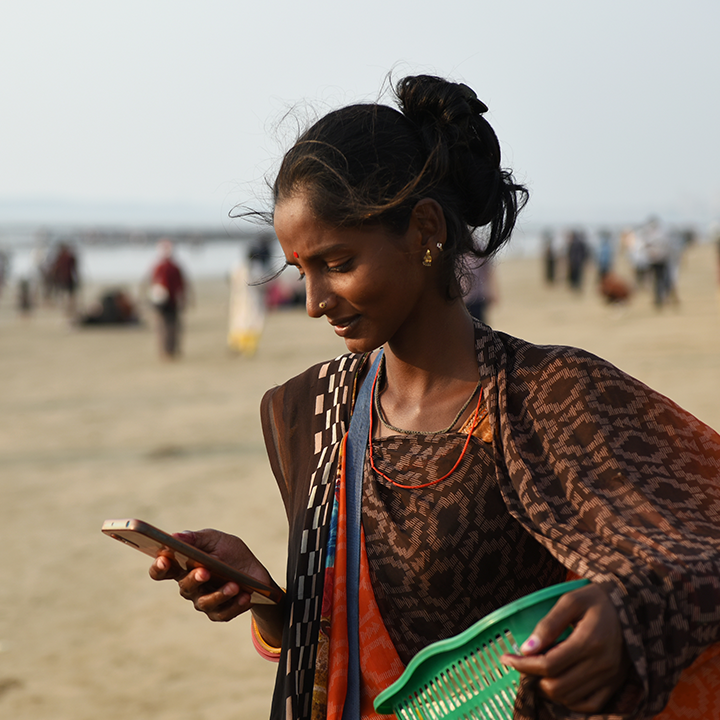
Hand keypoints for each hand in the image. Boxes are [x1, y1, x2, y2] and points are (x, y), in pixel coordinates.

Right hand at [149, 528, 271, 621]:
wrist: (255, 572)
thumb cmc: (230, 553)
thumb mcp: (216, 540)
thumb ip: (196, 538)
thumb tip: (175, 536)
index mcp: (184, 567)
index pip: (162, 570)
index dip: (159, 567)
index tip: (164, 559)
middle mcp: (190, 586)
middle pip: (185, 586)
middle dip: (194, 579)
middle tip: (205, 571)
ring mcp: (203, 601)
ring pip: (205, 602)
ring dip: (220, 594)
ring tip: (234, 585)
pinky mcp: (219, 613)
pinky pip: (224, 613)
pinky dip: (235, 604)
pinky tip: (245, 596)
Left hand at [500, 583, 630, 712]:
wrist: (633, 607)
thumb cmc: (597, 599)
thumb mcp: (570, 601)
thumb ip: (548, 624)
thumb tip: (526, 648)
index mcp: (590, 641)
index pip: (549, 664)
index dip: (523, 664)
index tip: (506, 657)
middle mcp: (602, 665)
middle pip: (557, 686)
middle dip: (532, 677)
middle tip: (521, 662)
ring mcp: (611, 678)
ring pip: (570, 698)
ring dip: (548, 689)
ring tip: (538, 669)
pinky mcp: (615, 685)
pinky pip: (589, 704)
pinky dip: (569, 699)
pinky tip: (558, 682)